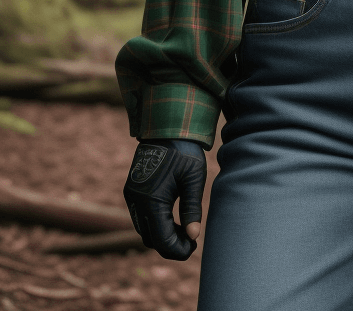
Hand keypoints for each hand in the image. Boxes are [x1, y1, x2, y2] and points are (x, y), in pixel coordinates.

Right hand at [123, 139, 206, 259]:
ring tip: (183, 230)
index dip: (178, 250)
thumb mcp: (193, 179)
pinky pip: (141, 217)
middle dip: (170, 245)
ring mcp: (132, 196)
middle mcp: (137, 201)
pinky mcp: (132, 191)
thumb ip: (192, 209)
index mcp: (152, 200)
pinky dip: (154, 223)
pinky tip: (172, 219)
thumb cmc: (184, 152)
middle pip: (150, 239)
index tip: (193, 247)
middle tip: (191, 241)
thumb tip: (194, 236)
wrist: (166, 128)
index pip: (161, 240)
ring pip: (144, 230)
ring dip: (161, 235)